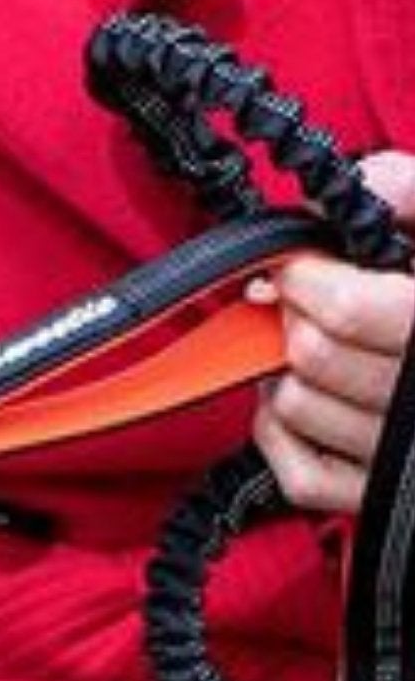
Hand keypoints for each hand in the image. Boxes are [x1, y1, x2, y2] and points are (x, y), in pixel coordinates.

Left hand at [251, 150, 414, 515]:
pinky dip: (280, 431)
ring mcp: (401, 453)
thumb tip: (359, 185)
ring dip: (284, 371)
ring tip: (311, 344)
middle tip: (303, 299)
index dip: (304, 277)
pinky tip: (300, 397)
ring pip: (297, 408)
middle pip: (313, 355)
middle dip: (293, 317)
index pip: (348, 307)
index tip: (296, 261)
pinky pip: (298, 471)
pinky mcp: (376, 495)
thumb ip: (414, 194)